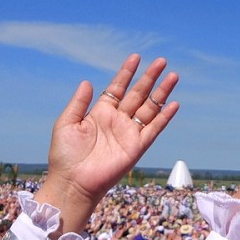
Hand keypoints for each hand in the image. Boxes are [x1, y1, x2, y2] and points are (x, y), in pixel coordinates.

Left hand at [34, 54, 179, 236]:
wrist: (72, 182)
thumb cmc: (65, 155)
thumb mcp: (66, 123)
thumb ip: (78, 103)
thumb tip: (88, 82)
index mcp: (100, 112)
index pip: (118, 87)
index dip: (127, 73)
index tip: (136, 57)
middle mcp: (117, 120)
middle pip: (138, 94)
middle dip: (150, 77)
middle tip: (162, 61)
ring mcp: (128, 133)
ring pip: (150, 108)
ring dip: (161, 93)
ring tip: (173, 76)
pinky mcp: (137, 147)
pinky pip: (154, 129)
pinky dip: (164, 117)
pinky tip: (174, 104)